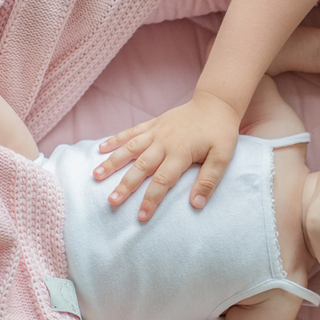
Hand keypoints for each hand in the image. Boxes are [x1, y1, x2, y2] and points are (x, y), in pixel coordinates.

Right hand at [93, 91, 241, 220]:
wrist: (216, 103)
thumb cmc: (220, 132)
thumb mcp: (223, 157)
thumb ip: (209, 180)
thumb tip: (196, 204)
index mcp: (180, 152)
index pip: (162, 181)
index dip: (151, 200)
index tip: (141, 217)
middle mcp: (164, 142)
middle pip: (141, 167)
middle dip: (125, 185)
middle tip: (111, 201)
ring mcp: (156, 131)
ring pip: (130, 148)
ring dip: (112, 162)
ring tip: (96, 176)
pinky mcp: (153, 123)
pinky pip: (131, 132)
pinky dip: (115, 140)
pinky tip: (101, 148)